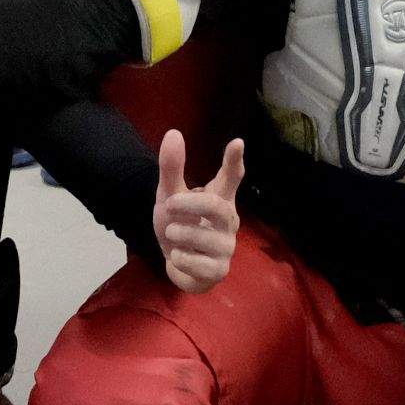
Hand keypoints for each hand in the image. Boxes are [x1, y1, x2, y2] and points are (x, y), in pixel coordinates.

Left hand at [152, 131, 244, 291]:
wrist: (177, 265)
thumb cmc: (179, 225)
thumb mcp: (169, 197)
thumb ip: (172, 169)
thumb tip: (173, 133)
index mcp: (219, 199)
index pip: (231, 178)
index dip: (233, 161)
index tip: (236, 142)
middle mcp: (228, 221)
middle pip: (217, 206)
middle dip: (189, 204)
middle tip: (168, 204)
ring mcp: (226, 247)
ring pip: (205, 237)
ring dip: (180, 233)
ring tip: (171, 233)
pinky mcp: (219, 271)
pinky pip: (201, 263)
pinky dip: (182, 258)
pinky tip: (178, 255)